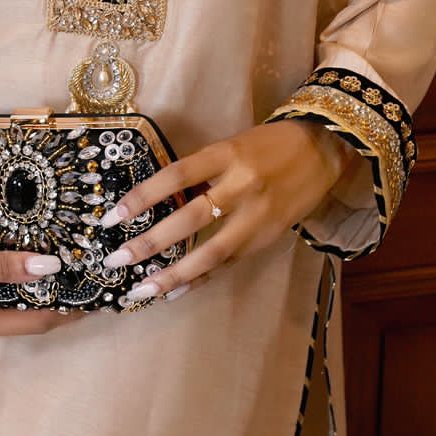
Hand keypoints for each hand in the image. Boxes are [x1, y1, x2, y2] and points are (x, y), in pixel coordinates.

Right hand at [0, 238, 87, 346]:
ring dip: (29, 292)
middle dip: (51, 300)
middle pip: (20, 319)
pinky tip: (16, 265)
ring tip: (58, 266)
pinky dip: (7, 286)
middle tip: (82, 274)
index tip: (94, 296)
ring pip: (3, 309)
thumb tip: (49, 265)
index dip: (65, 311)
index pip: (32, 323)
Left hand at [94, 118, 360, 303]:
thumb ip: (202, 172)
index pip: (177, 175)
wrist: (323, 149)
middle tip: (115, 260)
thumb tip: (159, 201)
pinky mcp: (268, 237)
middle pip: (189, 218)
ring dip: (173, 274)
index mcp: (227, 153)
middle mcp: (242, 185)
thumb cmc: (268, 143)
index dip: (143, 196)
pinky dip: (200, 278)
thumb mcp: (232, 146)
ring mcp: (257, 215)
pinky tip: (176, 291)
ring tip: (141, 290)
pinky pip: (228, 262)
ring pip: (210, 252)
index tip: (112, 216)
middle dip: (149, 243)